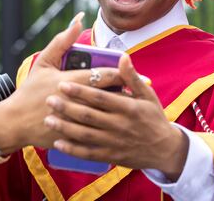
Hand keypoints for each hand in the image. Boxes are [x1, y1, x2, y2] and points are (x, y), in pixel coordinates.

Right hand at [0, 13, 124, 152]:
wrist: (14, 122)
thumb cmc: (30, 90)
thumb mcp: (44, 62)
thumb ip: (63, 40)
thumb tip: (78, 20)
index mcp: (72, 81)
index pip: (105, 75)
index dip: (122, 73)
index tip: (133, 73)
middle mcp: (77, 101)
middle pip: (111, 95)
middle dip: (126, 92)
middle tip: (140, 90)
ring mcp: (76, 121)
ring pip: (107, 116)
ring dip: (120, 111)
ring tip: (132, 107)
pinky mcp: (74, 138)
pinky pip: (97, 135)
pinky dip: (109, 129)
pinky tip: (117, 125)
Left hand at [44, 54, 188, 179]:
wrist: (165, 149)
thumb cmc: (154, 117)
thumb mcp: (148, 95)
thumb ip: (132, 77)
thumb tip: (122, 56)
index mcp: (128, 108)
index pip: (100, 97)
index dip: (80, 90)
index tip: (63, 83)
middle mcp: (120, 126)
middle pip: (89, 116)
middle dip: (67, 107)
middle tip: (49, 99)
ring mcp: (115, 142)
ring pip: (85, 135)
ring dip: (65, 128)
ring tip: (48, 119)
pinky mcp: (111, 156)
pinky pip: (89, 154)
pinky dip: (73, 150)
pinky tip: (58, 144)